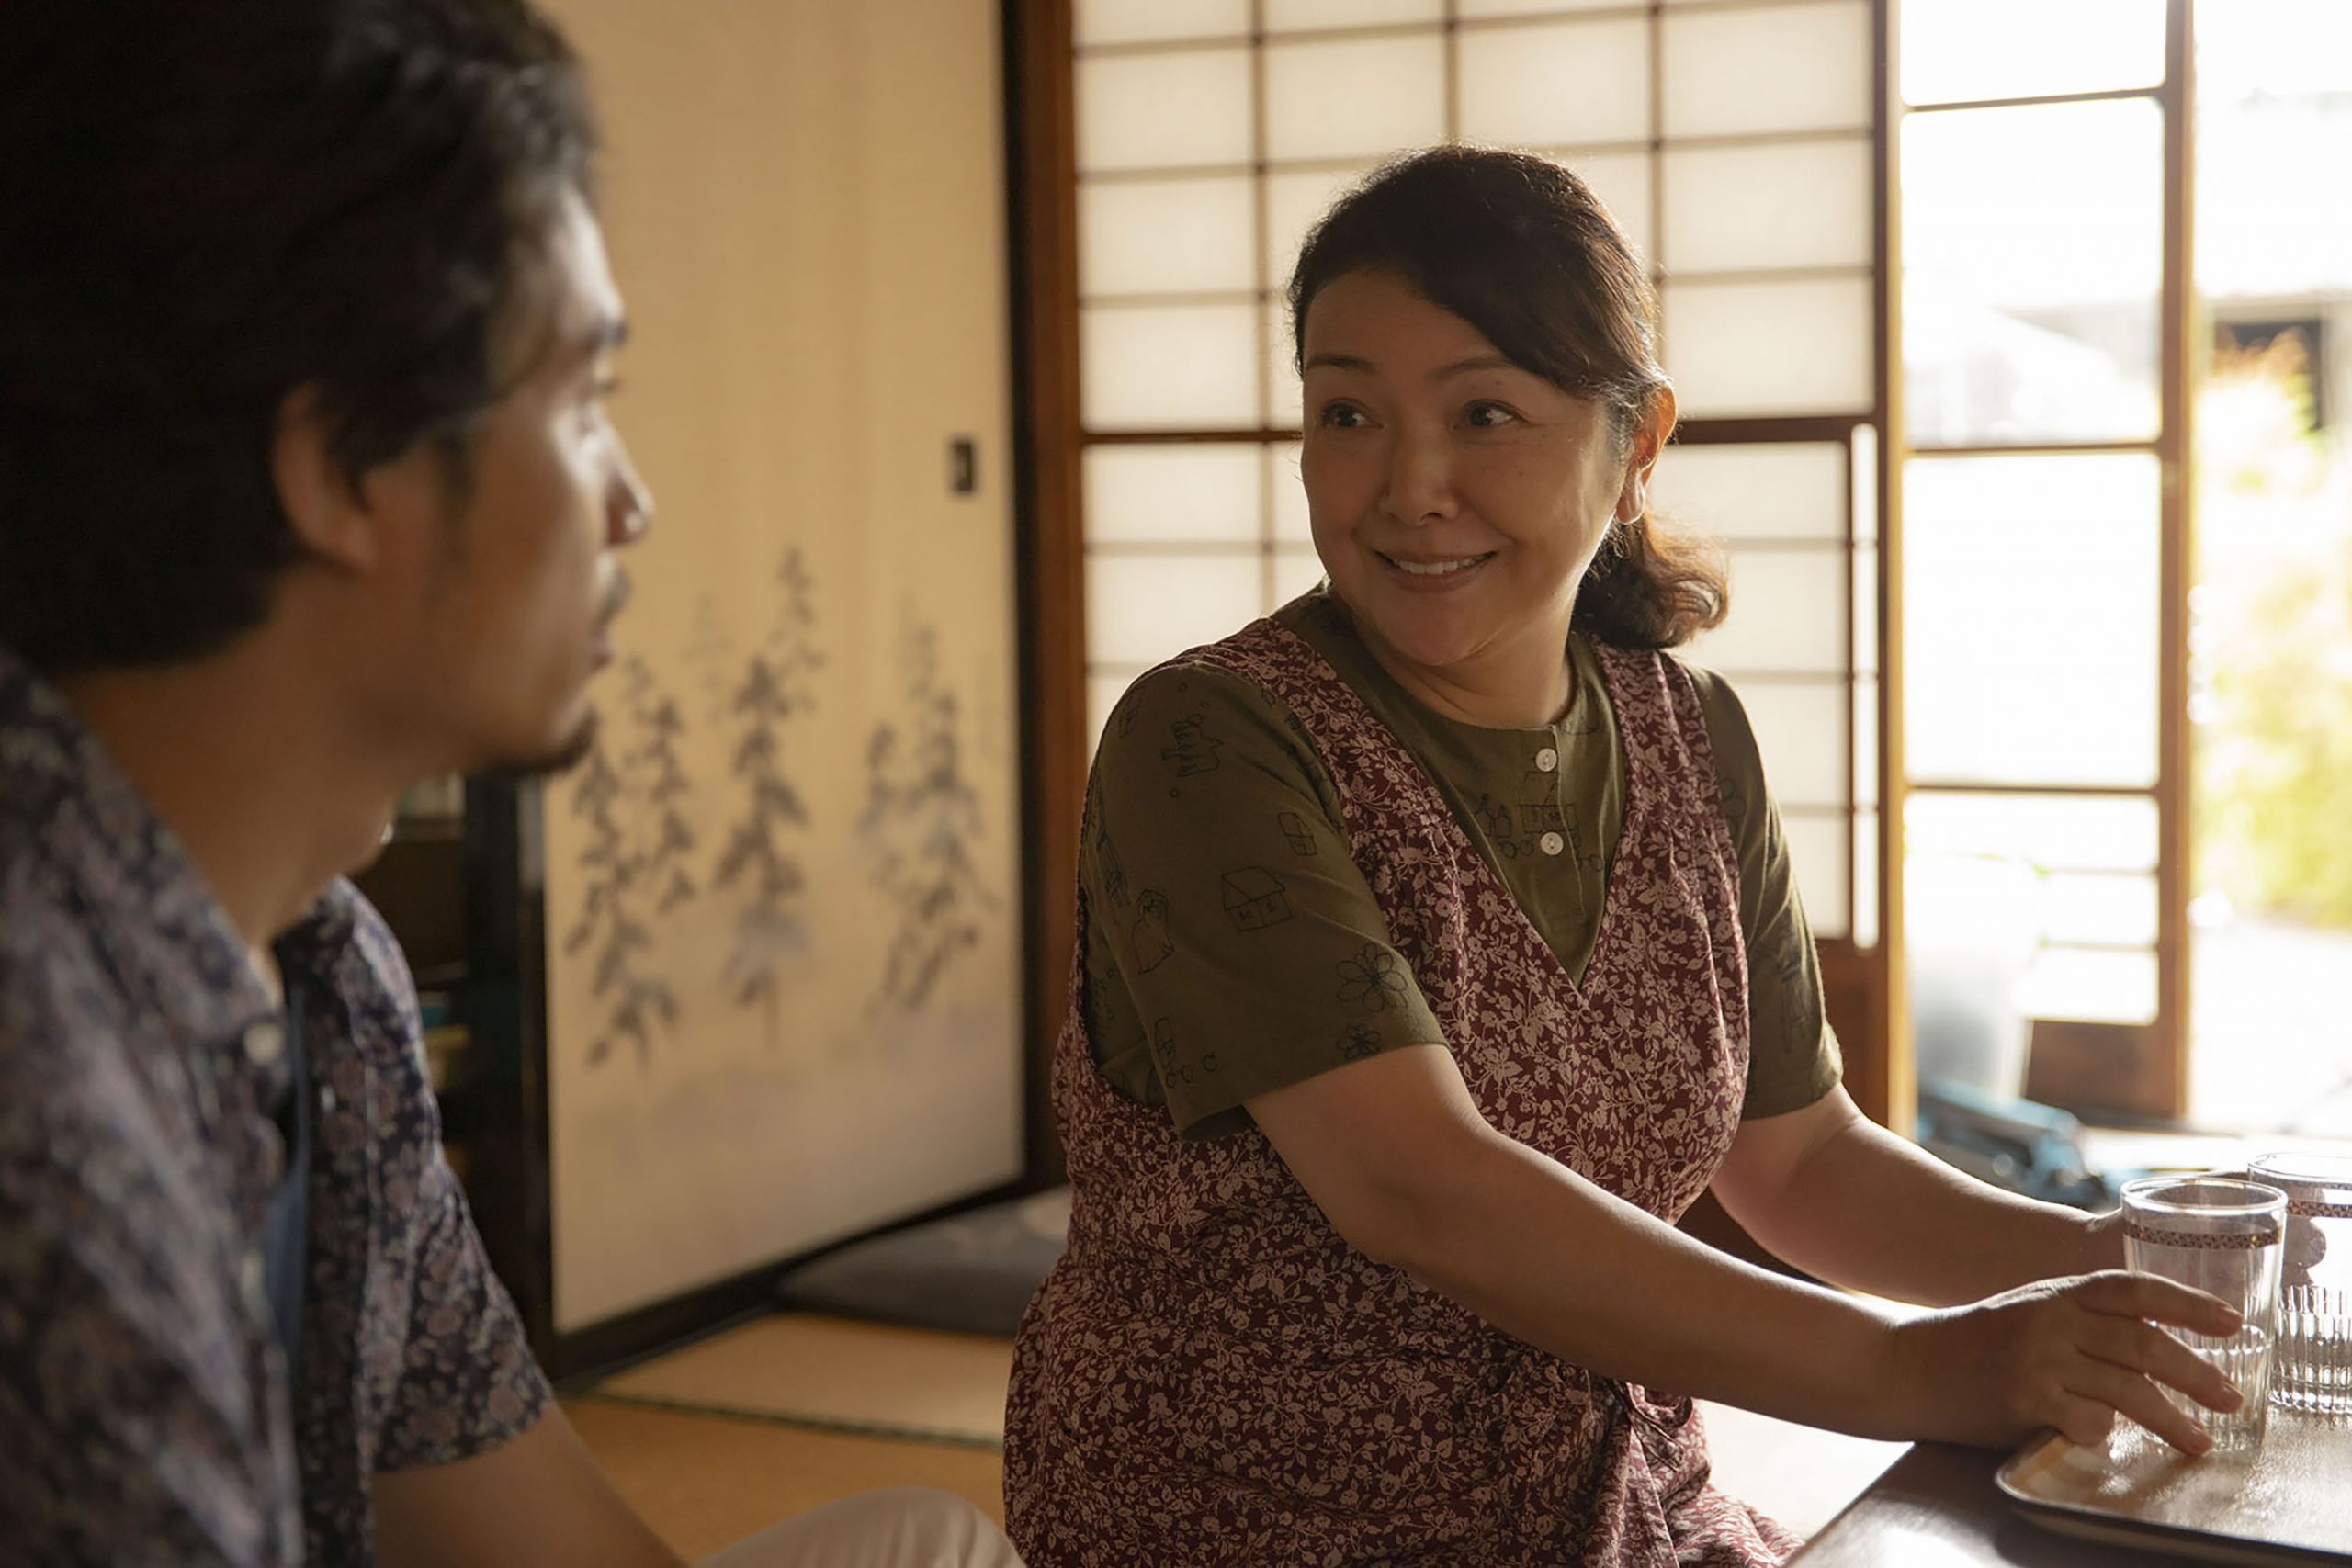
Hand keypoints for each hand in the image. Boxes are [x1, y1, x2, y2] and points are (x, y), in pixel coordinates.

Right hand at [1885, 1271, 2246, 1455]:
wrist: (1904, 1364)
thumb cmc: (1971, 1343)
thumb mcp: (2027, 1311)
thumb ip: (2079, 1319)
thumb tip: (2150, 1344)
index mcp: (2056, 1292)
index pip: (2135, 1289)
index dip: (2188, 1304)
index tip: (2232, 1322)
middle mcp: (2051, 1319)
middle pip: (2143, 1345)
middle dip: (2196, 1374)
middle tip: (2230, 1398)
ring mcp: (2038, 1359)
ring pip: (2127, 1390)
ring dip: (2172, 1420)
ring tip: (2200, 1442)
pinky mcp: (2024, 1399)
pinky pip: (2088, 1422)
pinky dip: (2103, 1433)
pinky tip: (2105, 1439)